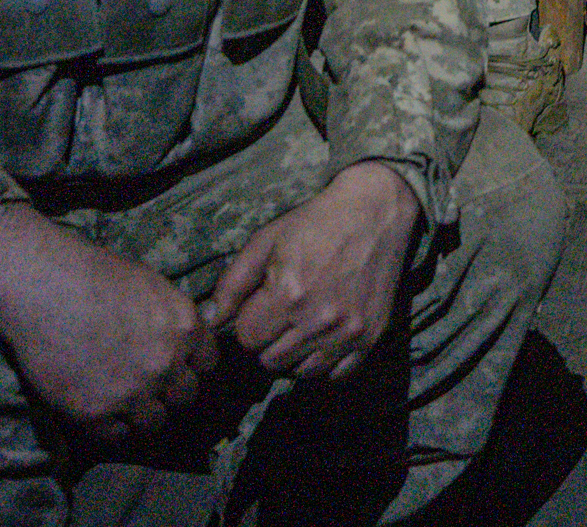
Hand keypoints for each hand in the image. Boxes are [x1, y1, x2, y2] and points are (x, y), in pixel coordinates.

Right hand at [0, 204, 213, 440]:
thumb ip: (171, 317)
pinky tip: (96, 407)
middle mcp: (165, 364)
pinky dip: (108, 426)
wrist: (41, 288)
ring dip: (142, 413)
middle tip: (147, 385)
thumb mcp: (149, 284)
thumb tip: (183, 336)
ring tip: (122, 401)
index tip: (176, 366)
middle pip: (186, 396)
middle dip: (169, 391)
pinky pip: (115, 434)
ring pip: (154, 422)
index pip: (208, 363)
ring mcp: (132, 392)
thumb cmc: (91, 273)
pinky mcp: (96, 413)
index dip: (191, 365)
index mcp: (183, 327)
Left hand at [206, 162, 421, 379]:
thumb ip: (233, 284)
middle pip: (271, 361)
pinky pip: (336, 375)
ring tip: (302, 325)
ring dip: (295, 354)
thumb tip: (211, 320)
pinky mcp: (371, 338)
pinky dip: (325, 363)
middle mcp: (319, 320)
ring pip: (301, 372)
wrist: (375, 212)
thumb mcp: (267, 241)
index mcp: (289, 294)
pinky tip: (324, 338)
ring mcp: (349, 332)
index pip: (247, 338)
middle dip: (269, 340)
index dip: (249, 322)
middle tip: (281, 315)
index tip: (261, 305)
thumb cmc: (316, 223)